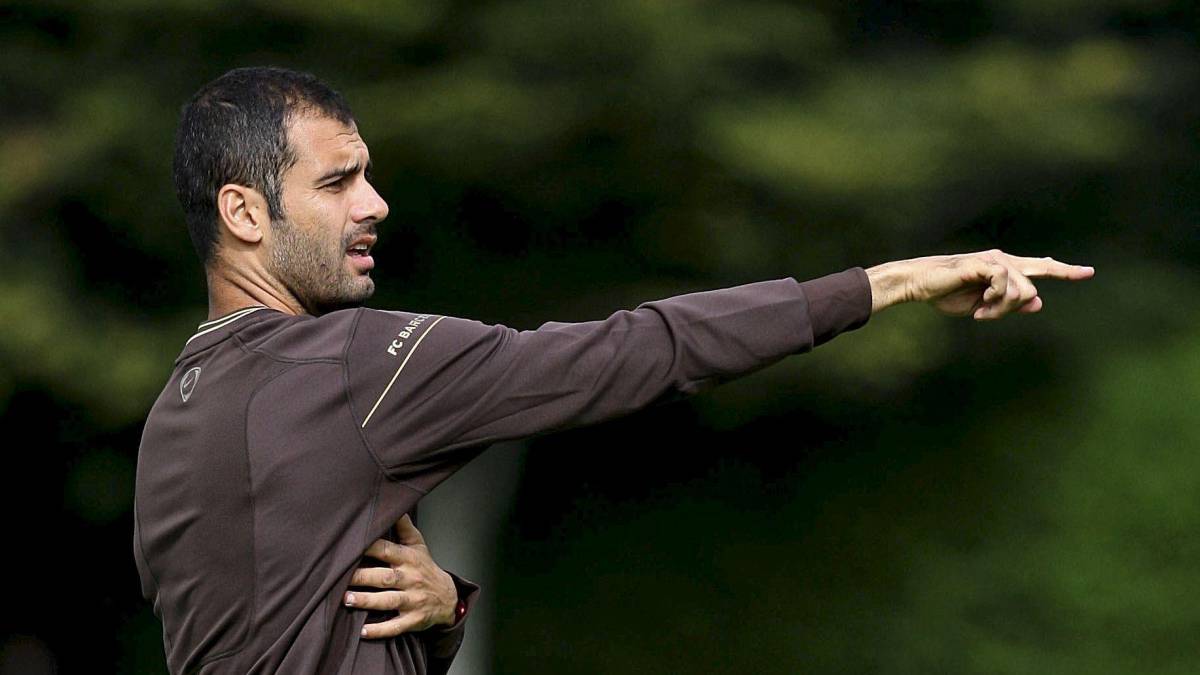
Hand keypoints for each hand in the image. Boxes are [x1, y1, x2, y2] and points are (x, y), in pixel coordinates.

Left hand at [344, 515, 458, 638]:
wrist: (448, 597)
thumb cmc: (425, 568)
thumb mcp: (418, 546)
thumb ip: (404, 527)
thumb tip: (395, 505)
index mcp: (408, 559)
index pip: (387, 550)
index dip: (369, 547)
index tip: (350, 545)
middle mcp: (410, 579)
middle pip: (384, 577)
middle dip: (363, 577)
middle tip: (340, 577)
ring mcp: (412, 601)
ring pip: (388, 601)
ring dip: (367, 601)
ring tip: (347, 600)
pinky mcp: (413, 620)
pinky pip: (395, 627)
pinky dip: (379, 630)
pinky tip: (362, 632)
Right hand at [866, 249, 1093, 318]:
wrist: (919, 284)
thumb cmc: (947, 293)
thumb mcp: (984, 305)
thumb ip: (1010, 303)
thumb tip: (1037, 303)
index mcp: (1005, 268)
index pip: (1040, 268)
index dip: (1065, 271)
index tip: (1088, 273)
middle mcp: (1004, 260)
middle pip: (1033, 286)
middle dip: (1013, 306)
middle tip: (984, 314)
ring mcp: (995, 260)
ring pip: (1021, 291)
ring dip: (1000, 309)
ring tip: (979, 312)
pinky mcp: (984, 263)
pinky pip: (1005, 284)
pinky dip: (993, 301)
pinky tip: (978, 306)